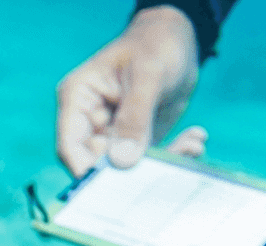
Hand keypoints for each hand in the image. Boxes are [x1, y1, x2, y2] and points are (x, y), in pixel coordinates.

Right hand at [56, 6, 204, 175]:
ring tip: (193, 145)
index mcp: (78, 100)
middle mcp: (91, 121)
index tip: (116, 185)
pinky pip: (149, 159)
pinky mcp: (136, 139)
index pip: (70, 147)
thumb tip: (123, 162)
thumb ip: (135, 117)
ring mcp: (113, 132)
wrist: (177, 39)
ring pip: (128, 166)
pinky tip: (195, 139)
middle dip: (134, 170)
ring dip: (162, 162)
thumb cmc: (155, 44)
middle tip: (170, 163)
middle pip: (99, 163)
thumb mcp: (148, 76)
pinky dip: (174, 154)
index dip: (87, 171)